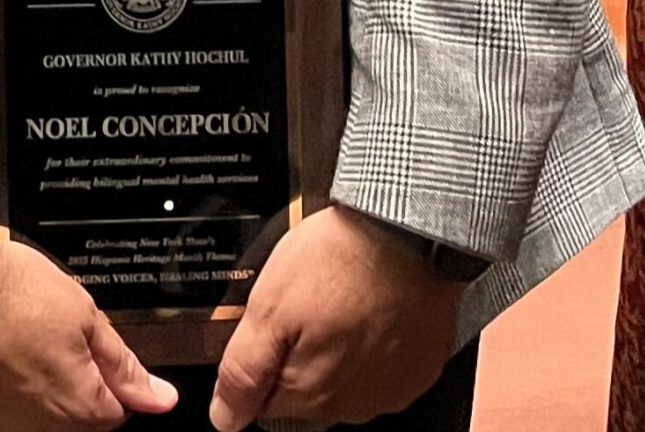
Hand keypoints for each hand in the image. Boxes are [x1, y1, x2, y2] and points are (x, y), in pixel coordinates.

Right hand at [0, 236, 179, 430]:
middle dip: (58, 386)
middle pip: (66, 421)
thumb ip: (122, 363)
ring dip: (16, 393)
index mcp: (79, 410)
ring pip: (20, 421)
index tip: (81, 354)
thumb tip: (160, 397)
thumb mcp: (80, 312)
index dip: (100, 376)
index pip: (113, 412)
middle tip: (34, 342)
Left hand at [209, 208, 464, 430]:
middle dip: (299, 355)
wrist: (404, 231)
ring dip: (338, 353)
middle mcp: (353, 405)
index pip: (265, 403)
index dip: (262, 361)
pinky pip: (384, 372)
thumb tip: (225, 418)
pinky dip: (374, 349)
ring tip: (339, 303)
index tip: (274, 326)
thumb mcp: (267, 307)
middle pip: (306, 394)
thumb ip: (244, 370)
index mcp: (310, 392)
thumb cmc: (337, 260)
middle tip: (306, 307)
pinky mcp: (419, 372)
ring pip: (346, 385)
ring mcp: (391, 392)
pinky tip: (369, 313)